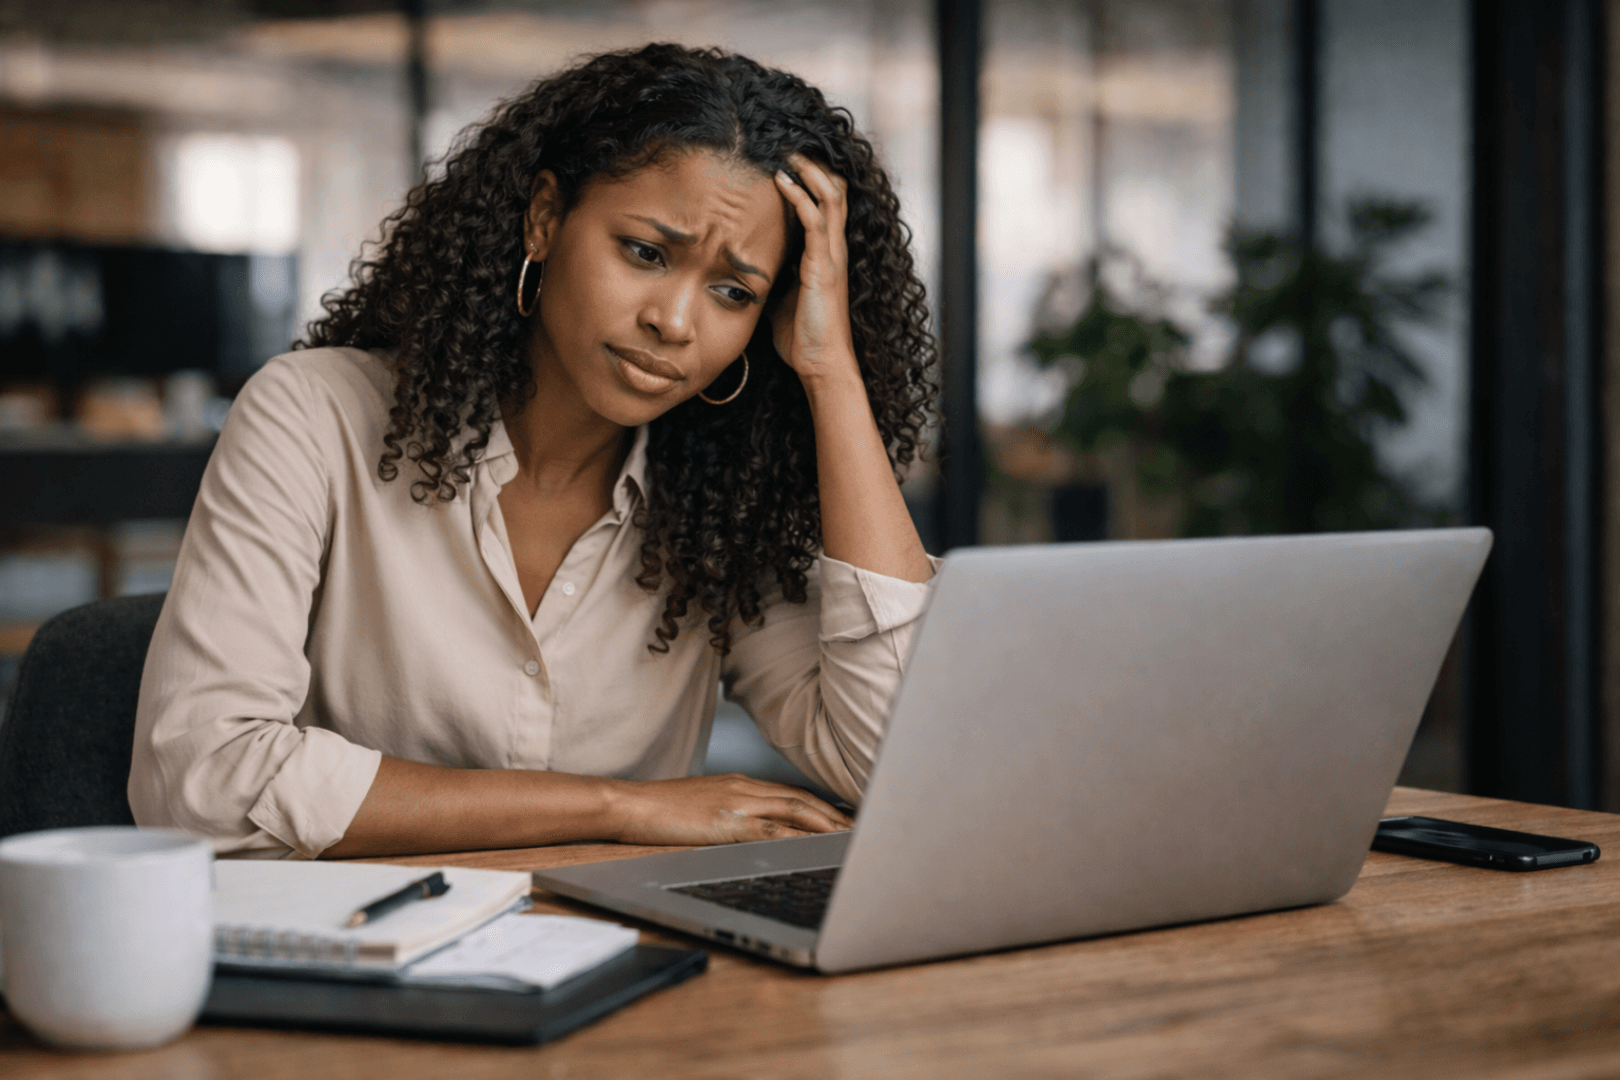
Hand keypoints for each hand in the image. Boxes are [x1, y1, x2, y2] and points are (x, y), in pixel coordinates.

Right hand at [606, 773, 853, 845]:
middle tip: (861, 830)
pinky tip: (813, 847)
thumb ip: (730, 812)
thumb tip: (751, 829)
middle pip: (801, 800)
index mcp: (739, 784)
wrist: (630, 803)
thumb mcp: (702, 805)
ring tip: (850, 839)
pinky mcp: (726, 823)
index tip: (844, 819)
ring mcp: (737, 804)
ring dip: (826, 825)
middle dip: (835, 816)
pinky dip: (797, 837)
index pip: (791, 794)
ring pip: (794, 811)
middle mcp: (744, 788)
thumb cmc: (659, 809)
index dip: (822, 807)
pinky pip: (770, 830)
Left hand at [771, 153, 859, 388]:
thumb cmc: (802, 336)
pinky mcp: (824, 266)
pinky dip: (801, 196)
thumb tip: (747, 265)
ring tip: (787, 151)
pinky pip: (817, 221)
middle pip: (834, 189)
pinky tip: (783, 180)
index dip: (811, 177)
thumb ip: (774, 275)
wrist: (820, 363)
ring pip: (830, 196)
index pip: (825, 202)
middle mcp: (834, 249)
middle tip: (786, 144)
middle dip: (812, 163)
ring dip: (809, 170)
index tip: (785, 159)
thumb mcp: (782, 297)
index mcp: (825, 254)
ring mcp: (832, 255)